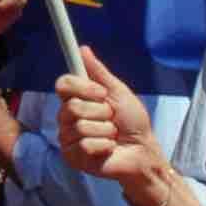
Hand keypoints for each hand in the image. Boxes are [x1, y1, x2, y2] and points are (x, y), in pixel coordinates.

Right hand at [55, 47, 162, 188]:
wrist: (142, 150)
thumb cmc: (133, 122)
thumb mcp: (119, 92)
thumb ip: (99, 72)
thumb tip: (83, 49)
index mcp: (77, 98)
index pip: (63, 84)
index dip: (82, 87)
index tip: (102, 93)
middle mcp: (68, 117)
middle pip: (72, 106)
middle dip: (100, 112)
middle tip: (112, 118)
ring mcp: (68, 137)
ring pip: (80, 127)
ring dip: (105, 130)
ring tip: (113, 136)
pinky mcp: (72, 156)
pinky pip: (84, 145)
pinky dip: (104, 145)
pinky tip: (108, 149)